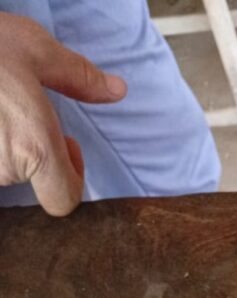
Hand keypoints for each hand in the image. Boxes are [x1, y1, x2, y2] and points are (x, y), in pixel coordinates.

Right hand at [0, 14, 126, 214]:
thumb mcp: (34, 48)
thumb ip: (78, 76)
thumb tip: (116, 90)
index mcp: (34, 148)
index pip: (63, 201)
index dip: (72, 179)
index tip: (66, 145)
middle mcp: (4, 167)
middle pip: (29, 178)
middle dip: (32, 151)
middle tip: (21, 111)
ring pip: (1, 169)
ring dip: (3, 145)